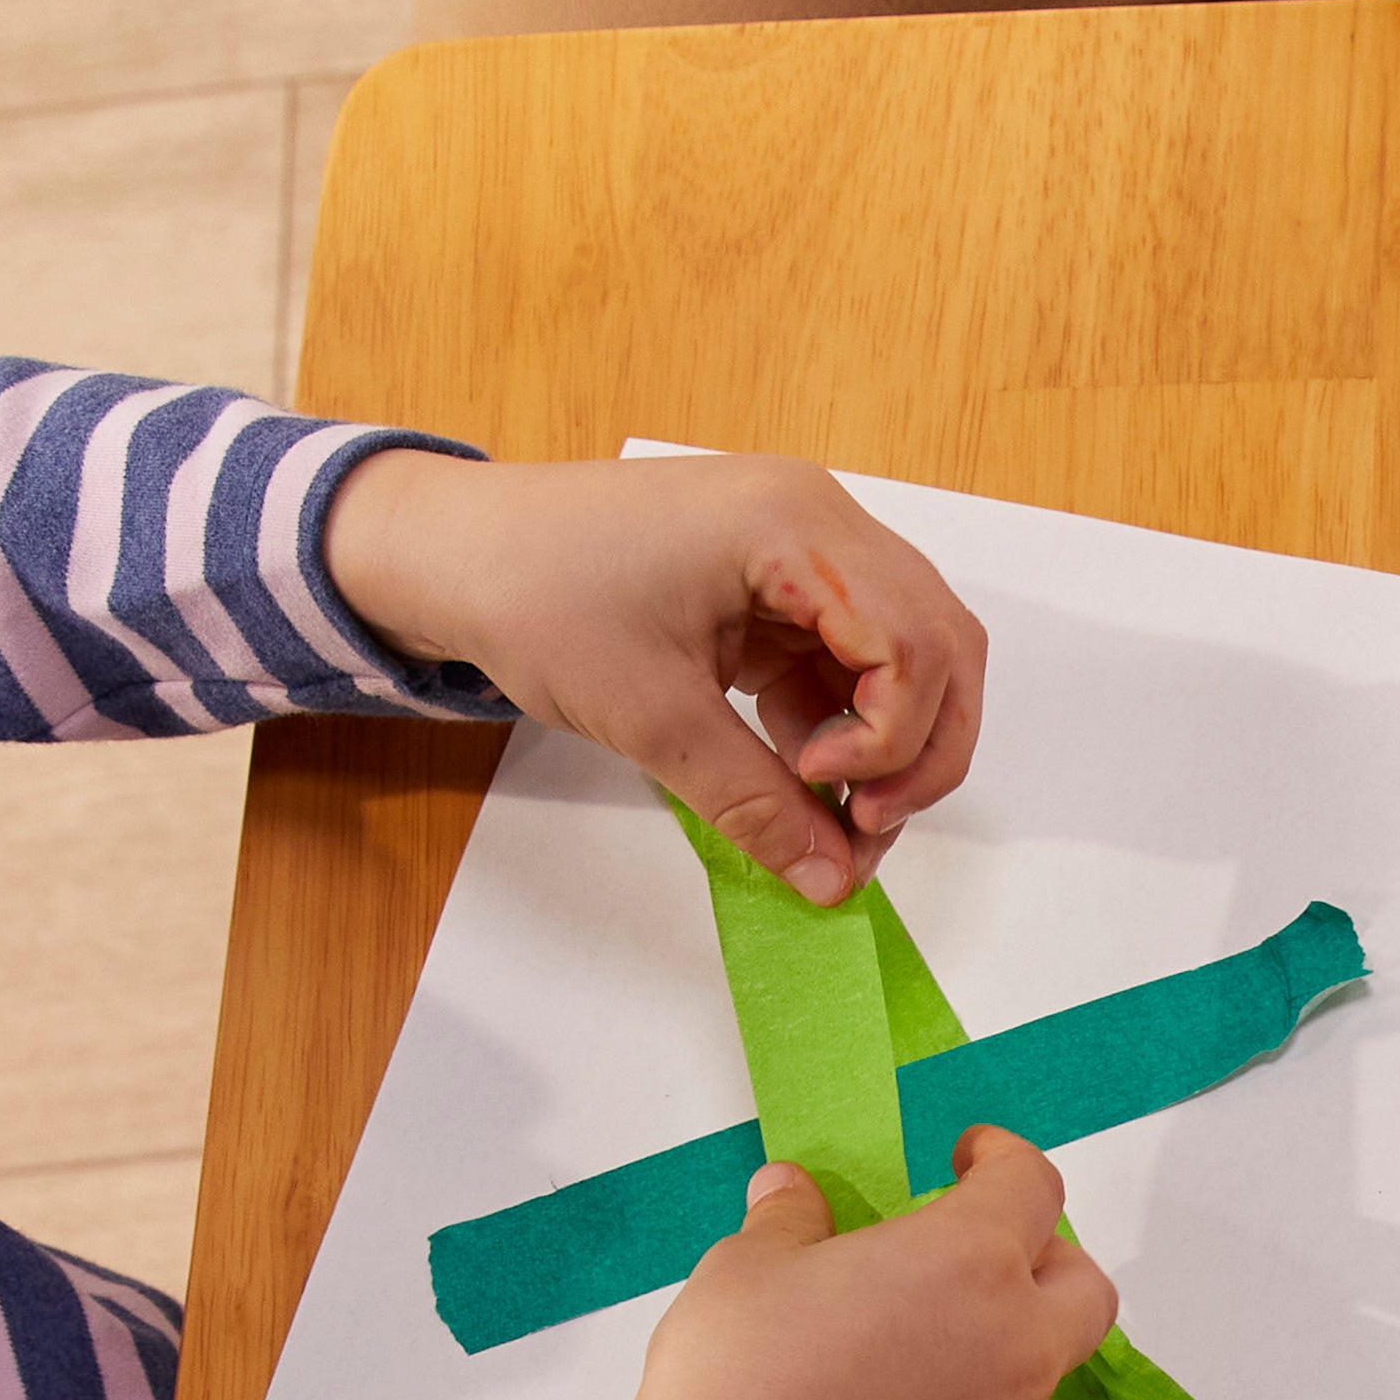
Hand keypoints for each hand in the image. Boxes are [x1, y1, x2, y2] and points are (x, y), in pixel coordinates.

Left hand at [322, 447, 985, 905]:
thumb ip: (753, 803)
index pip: (916, 639)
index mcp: (794, 526)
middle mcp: (819, 520)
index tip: (821, 789)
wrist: (460, 554)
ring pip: (904, 653)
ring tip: (833, 818)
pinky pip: (844, 658)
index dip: (892, 735)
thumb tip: (830, 879)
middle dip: (918, 747)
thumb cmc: (537, 599)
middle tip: (864, 829)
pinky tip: (797, 776)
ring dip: (885, 741)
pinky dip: (838, 725)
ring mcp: (800, 547)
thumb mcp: (649, 718)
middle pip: (939, 641)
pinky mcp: (774, 584)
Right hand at [602, 1133, 1117, 1399]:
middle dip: (1042, 1256)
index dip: (1002, 1158)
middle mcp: (1012, 1341)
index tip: (965, 1157)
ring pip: (1040, 1367)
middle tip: (974, 1253)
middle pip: (1082, 1285)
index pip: (1030, 1186)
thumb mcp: (744, 1272)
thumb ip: (787, 1221)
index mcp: (968, 1259)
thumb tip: (792, 1192)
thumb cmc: (736, 1380)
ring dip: (999, 1340)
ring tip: (910, 1345)